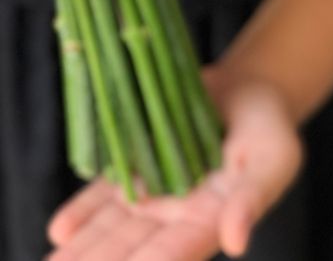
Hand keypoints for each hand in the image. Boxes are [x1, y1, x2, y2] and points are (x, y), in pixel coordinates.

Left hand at [46, 69, 302, 260]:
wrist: (246, 87)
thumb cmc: (269, 126)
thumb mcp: (273, 158)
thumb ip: (252, 200)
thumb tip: (235, 243)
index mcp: (210, 221)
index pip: (174, 252)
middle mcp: (176, 215)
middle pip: (132, 248)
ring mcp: (153, 191)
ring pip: (112, 226)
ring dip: (83, 249)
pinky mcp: (136, 163)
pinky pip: (105, 192)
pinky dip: (82, 211)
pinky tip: (59, 231)